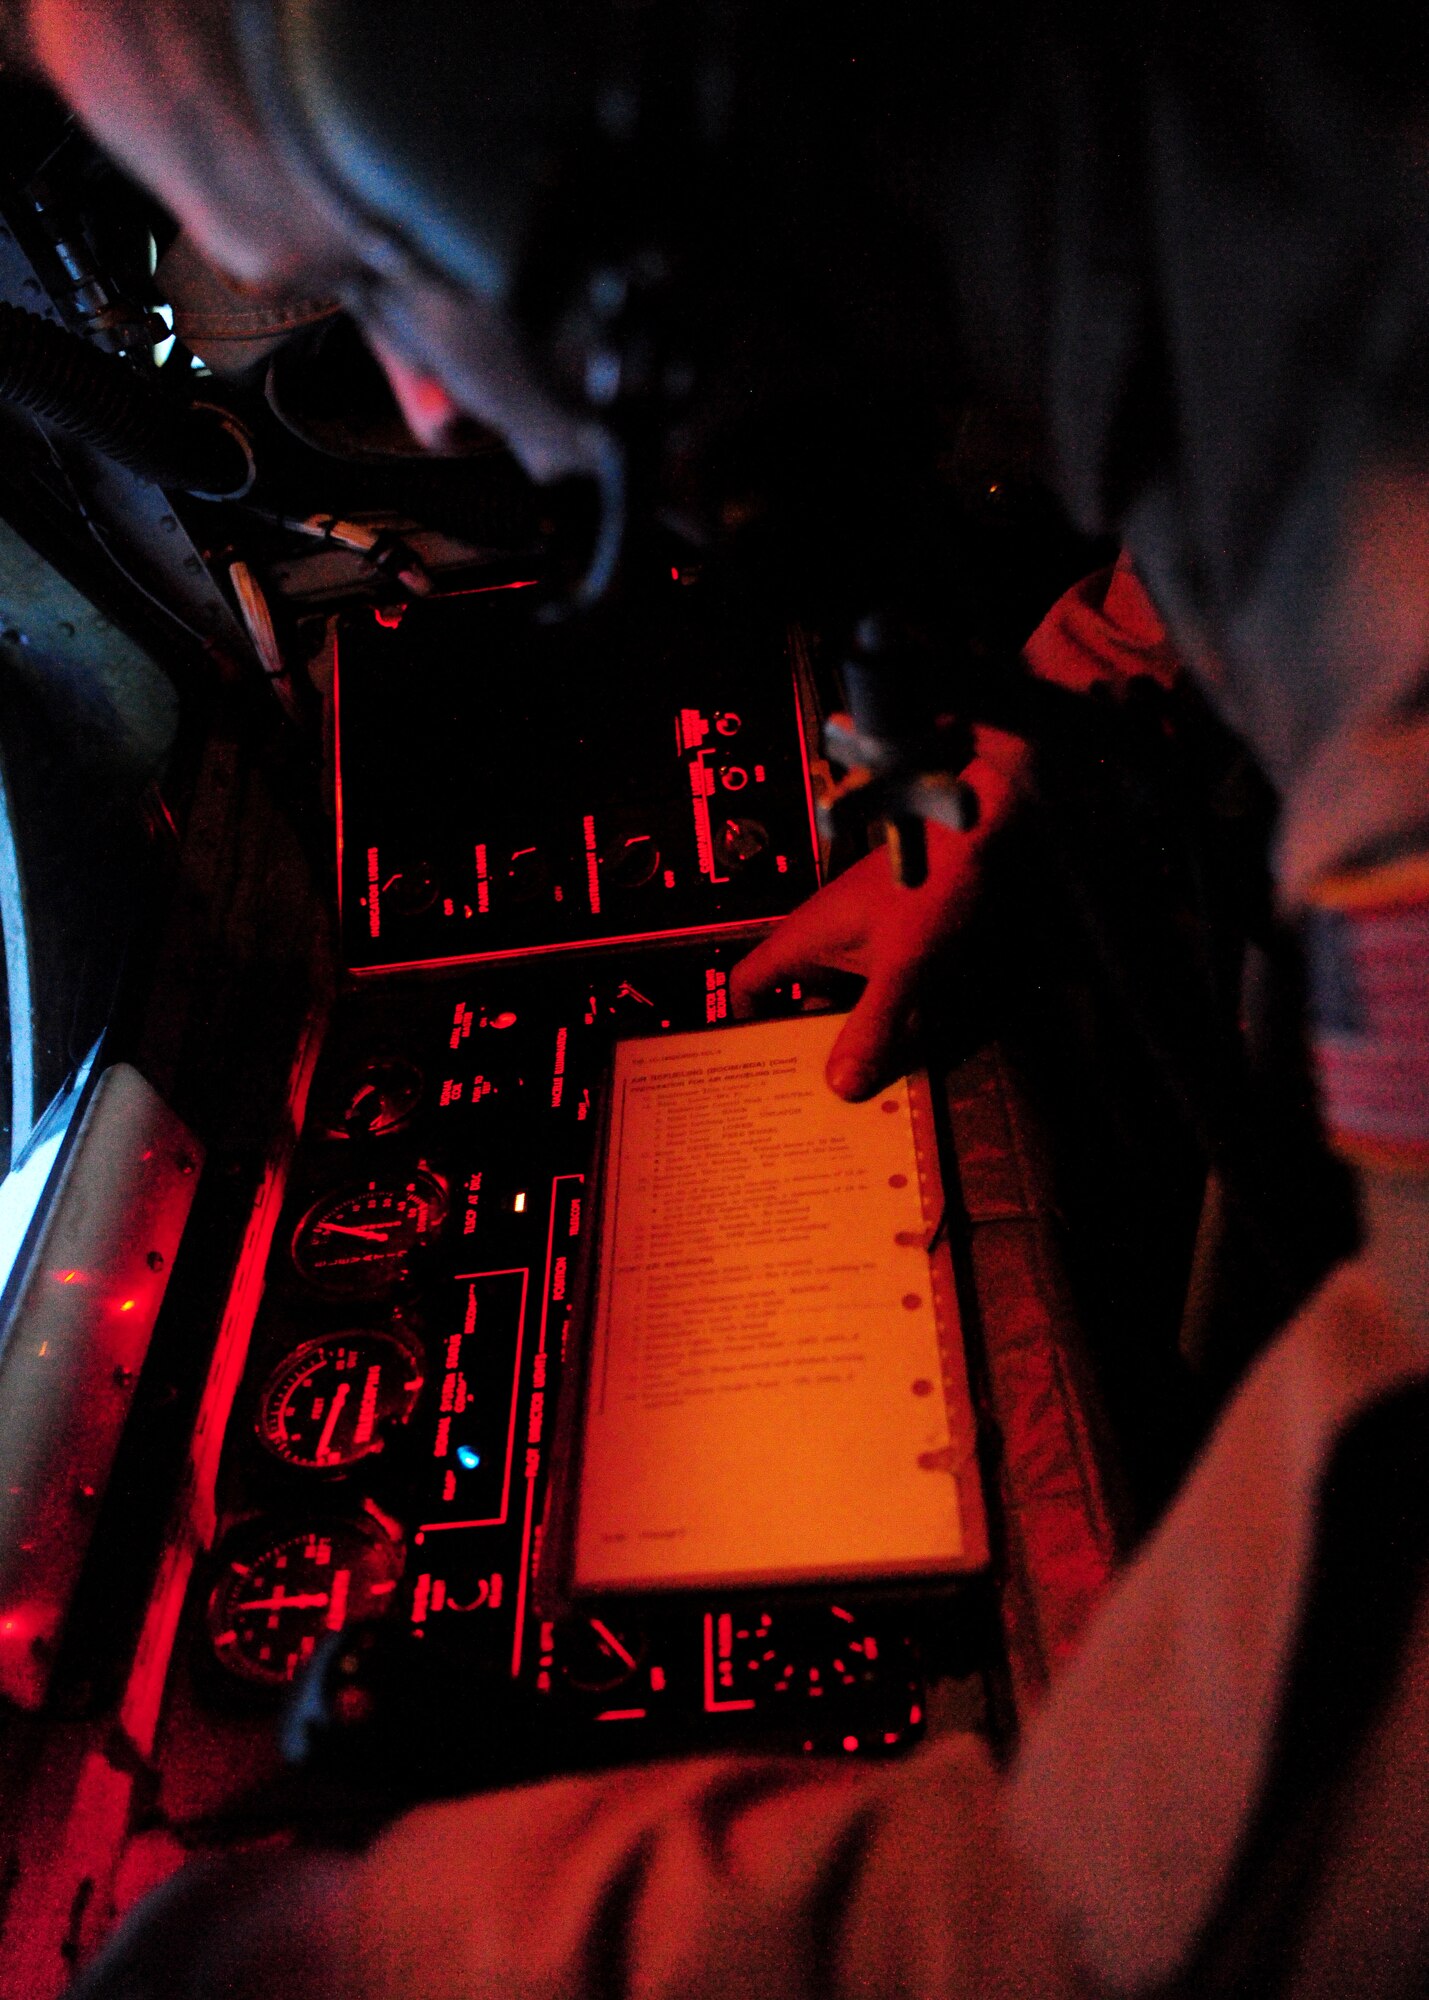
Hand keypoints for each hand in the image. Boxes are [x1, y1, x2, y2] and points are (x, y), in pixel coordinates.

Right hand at [730, 726, 1028, 1099]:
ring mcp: (857, 941)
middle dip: (803, 1044)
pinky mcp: (890, 943)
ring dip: (847, 1035)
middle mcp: (824, 940)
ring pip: (838, 999)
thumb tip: (840, 1087)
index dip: (744, 1022)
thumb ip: (873, 1027)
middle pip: (794, 1001)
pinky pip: (871, 990)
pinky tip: (898, 1051)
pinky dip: (879, 1019)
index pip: (747, 982)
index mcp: (805, 939)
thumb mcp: (902, 968)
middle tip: (811, 1095)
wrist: (982, 837)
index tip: (758, 1065)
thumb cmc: (932, 887)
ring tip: (853, 1084)